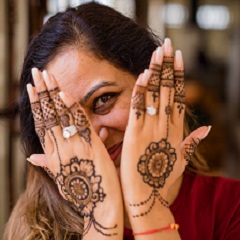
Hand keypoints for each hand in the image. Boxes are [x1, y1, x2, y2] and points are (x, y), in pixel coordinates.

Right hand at [27, 69, 122, 238]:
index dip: (36, 104)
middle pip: (48, 114)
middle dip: (42, 92)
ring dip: (53, 93)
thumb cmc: (82, 191)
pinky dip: (71, 109)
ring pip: (60, 116)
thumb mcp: (62, 176)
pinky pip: (79, 125)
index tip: (32, 88)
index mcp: (54, 152)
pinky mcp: (90, 147)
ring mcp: (74, 146)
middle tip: (37, 72)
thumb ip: (49, 162)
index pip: (42, 122)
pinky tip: (64, 94)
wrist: (100, 207)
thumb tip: (33, 156)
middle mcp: (60, 147)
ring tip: (47, 75)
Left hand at [121, 38, 209, 234]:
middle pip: (169, 91)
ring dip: (158, 71)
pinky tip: (144, 74)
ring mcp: (151, 129)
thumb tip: (205, 129)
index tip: (178, 58)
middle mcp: (166, 127)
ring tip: (159, 51)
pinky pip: (139, 108)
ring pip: (156, 94)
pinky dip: (142, 90)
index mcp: (175, 131)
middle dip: (169, 66)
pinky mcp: (135, 135)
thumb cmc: (162, 180)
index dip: (178, 76)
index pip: (178, 97)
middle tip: (168, 45)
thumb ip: (191, 142)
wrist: (147, 198)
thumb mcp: (181, 160)